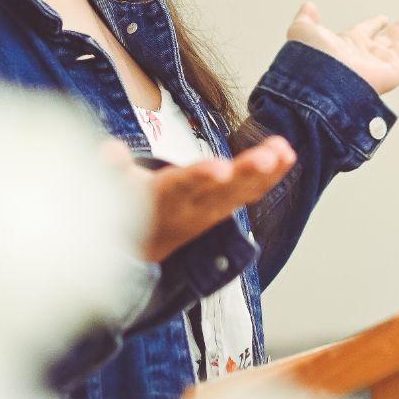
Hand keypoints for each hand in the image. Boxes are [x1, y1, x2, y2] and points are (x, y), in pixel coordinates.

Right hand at [104, 137, 296, 262]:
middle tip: (266, 157)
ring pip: (243, 193)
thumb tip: (110, 151)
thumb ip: (113, 170)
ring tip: (283, 151)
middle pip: (223, 191)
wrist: (146, 248)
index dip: (201, 177)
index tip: (221, 168)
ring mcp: (213, 210)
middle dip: (246, 173)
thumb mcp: (116, 191)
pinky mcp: (226, 208)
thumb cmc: (133, 207)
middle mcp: (194, 208)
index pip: (182, 186)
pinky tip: (288, 155)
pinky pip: (253, 192)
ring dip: (266, 173)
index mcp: (164, 199)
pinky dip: (272, 175)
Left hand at [287, 2, 398, 96]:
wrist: (319, 81)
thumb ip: (307, 18)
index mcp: (347, 45)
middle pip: (388, 41)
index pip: (364, 32)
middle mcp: (365, 55)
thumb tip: (308, 6)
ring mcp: (380, 66)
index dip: (374, 24)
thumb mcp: (303, 31)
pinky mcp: (392, 75)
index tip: (382, 19)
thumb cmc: (309, 60)